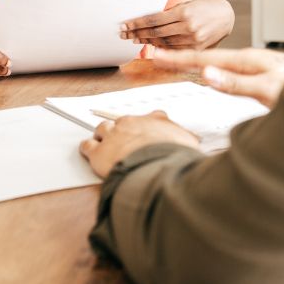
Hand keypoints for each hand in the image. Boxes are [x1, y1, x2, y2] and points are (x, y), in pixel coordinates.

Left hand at [79, 111, 200, 176]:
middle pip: (123, 121)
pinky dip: (88, 148)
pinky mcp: (99, 151)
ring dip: (103, 135)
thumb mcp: (189, 145)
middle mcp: (132, 122)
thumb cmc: (173, 156)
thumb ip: (189, 142)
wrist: (155, 166)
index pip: (152, 117)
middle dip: (123, 129)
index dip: (149, 126)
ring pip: (102, 128)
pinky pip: (88, 145)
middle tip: (124, 139)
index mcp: (156, 120)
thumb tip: (196, 145)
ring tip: (104, 142)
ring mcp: (114, 135)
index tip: (148, 131)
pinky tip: (89, 151)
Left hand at [120, 0, 234, 49]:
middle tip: (124, 34)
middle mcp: (188, 26)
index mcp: (184, 12)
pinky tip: (153, 46)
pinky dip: (162, 49)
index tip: (125, 25)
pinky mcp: (197, 49)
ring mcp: (193, 39)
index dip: (137, 23)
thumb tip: (148, 22)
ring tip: (135, 39)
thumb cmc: (204, 8)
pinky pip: (175, 50)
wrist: (226, 17)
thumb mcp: (187, 5)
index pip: (154, 19)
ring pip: (164, 43)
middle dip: (138, 33)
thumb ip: (170, 14)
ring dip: (148, 41)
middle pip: (156, 32)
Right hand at [153, 48, 283, 107]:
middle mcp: (251, 60)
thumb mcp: (267, 90)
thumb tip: (207, 73)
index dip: (178, 59)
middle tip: (156, 56)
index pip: (204, 59)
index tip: (155, 55)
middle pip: (207, 57)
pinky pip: (229, 69)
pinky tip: (213, 73)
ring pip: (218, 62)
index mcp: (247, 61)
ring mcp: (257, 66)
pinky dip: (213, 69)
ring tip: (175, 62)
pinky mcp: (263, 75)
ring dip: (195, 62)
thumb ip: (236, 84)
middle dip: (180, 57)